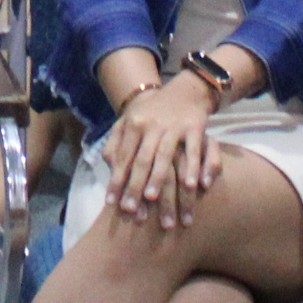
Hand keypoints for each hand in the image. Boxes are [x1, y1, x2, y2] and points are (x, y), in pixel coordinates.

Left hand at [101, 70, 225, 226]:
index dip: (116, 181)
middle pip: (141, 161)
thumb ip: (115, 142)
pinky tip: (192, 186)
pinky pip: (193, 151)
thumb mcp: (129, 121)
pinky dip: (193, 168)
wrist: (184, 91)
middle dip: (134, 187)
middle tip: (130, 212)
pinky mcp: (194, 127)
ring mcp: (173, 127)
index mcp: (133, 125)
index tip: (112, 204)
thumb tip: (108, 166)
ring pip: (164, 157)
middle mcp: (151, 126)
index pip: (122, 158)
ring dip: (159, 179)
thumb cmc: (151, 112)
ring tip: (154, 200)